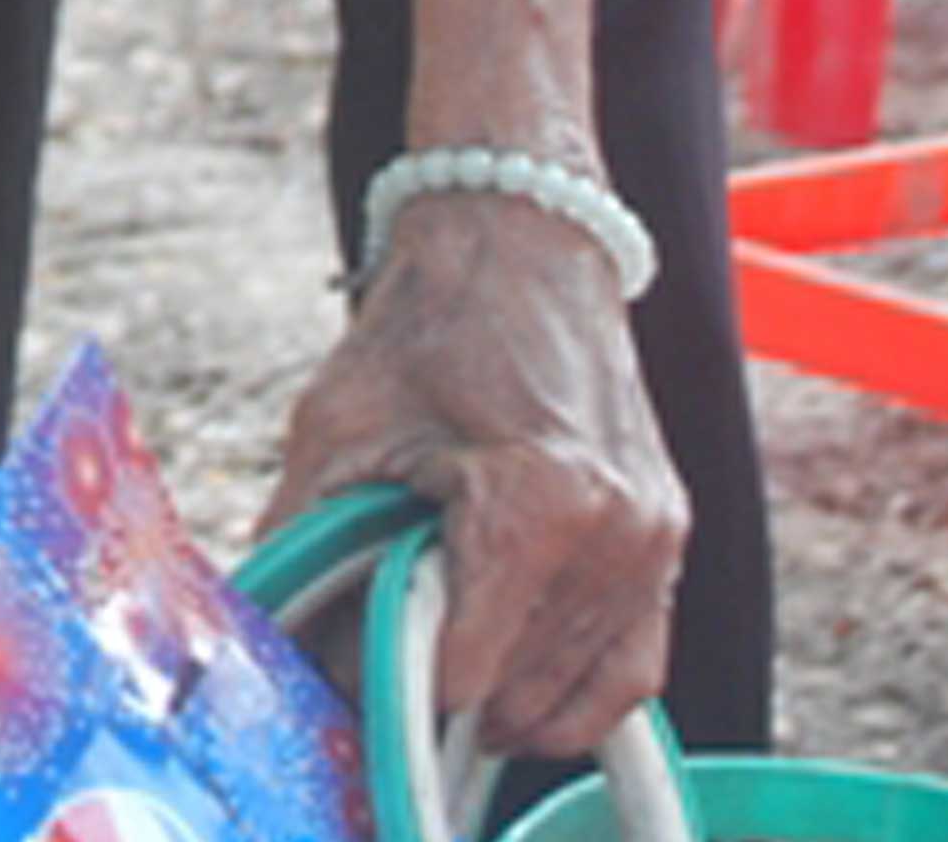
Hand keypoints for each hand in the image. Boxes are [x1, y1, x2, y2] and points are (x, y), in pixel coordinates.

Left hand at [269, 191, 684, 769]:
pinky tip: (516, 694)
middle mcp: (617, 532)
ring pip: (582, 694)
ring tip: (438, 687)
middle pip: (523, 691)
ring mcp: (655, 540)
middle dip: (447, 699)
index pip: (467, 669)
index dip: (395, 685)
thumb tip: (279, 638)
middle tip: (380, 675)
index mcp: (540, 501)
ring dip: (510, 707)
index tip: (351, 674)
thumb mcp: (339, 426)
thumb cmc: (426, 326)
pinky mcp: (668, 539)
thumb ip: (307, 539)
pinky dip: (577, 697)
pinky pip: (633, 666)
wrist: (521, 240)